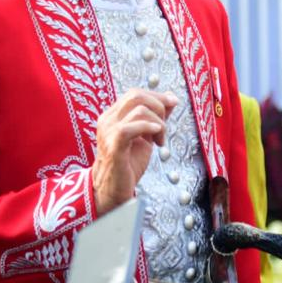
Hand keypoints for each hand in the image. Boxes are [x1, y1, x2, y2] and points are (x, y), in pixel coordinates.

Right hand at [92, 89, 177, 215]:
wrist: (113, 189)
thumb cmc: (129, 163)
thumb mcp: (146, 136)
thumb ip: (156, 117)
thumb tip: (171, 98)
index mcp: (113, 115)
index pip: (135, 93)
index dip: (157, 96)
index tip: (173, 103)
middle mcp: (108, 120)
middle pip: (136, 95)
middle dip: (159, 105)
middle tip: (165, 125)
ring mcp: (108, 132)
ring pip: (138, 110)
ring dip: (158, 123)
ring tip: (160, 140)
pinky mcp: (113, 146)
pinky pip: (129, 128)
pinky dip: (148, 128)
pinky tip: (157, 137)